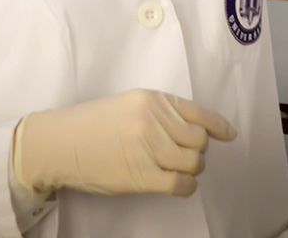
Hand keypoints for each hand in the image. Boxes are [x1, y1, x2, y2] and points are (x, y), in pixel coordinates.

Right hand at [12, 89, 236, 196]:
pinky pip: (181, 184)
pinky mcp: (143, 176)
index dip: (217, 126)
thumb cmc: (90, 124)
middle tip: (184, 155)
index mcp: (152, 99)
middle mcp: (154, 120)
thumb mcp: (128, 105)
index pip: (197, 112)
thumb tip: (189, 130)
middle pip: (199, 140)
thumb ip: (158, 113)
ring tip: (177, 170)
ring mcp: (149, 148)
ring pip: (193, 162)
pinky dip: (185, 187)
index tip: (228, 134)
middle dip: (197, 150)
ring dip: (190, 169)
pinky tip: (176, 185)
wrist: (59, 143)